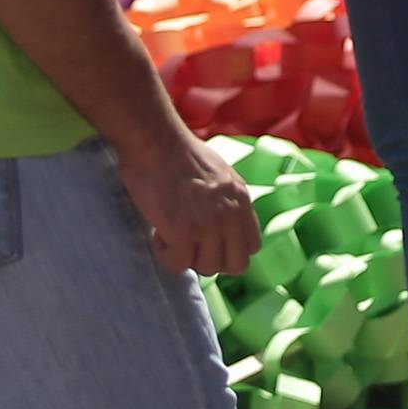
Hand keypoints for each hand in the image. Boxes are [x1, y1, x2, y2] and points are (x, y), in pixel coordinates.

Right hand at [114, 128, 261, 275]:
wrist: (156, 140)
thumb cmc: (179, 152)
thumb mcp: (219, 173)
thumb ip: (226, 201)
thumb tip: (222, 227)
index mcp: (241, 198)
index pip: (251, 246)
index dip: (229, 250)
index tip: (209, 242)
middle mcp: (230, 214)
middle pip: (235, 265)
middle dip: (210, 260)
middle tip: (189, 243)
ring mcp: (209, 225)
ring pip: (206, 268)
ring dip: (185, 255)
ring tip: (171, 230)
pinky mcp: (183, 232)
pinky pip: (178, 264)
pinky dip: (165, 253)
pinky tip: (158, 231)